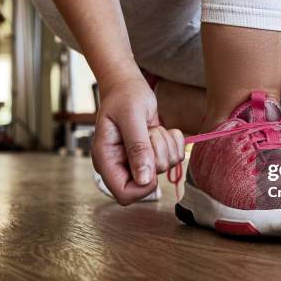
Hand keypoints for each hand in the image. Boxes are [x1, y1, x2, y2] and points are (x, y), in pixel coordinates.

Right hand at [92, 72, 184, 204]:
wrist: (129, 85)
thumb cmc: (124, 96)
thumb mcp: (131, 117)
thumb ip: (137, 147)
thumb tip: (144, 179)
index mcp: (106, 160)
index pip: (124, 194)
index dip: (143, 185)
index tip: (151, 160)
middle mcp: (120, 165)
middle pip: (148, 184)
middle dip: (157, 157)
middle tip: (149, 134)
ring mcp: (136, 160)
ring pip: (164, 169)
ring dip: (165, 146)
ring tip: (152, 128)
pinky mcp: (151, 154)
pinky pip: (173, 159)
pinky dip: (173, 143)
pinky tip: (161, 128)